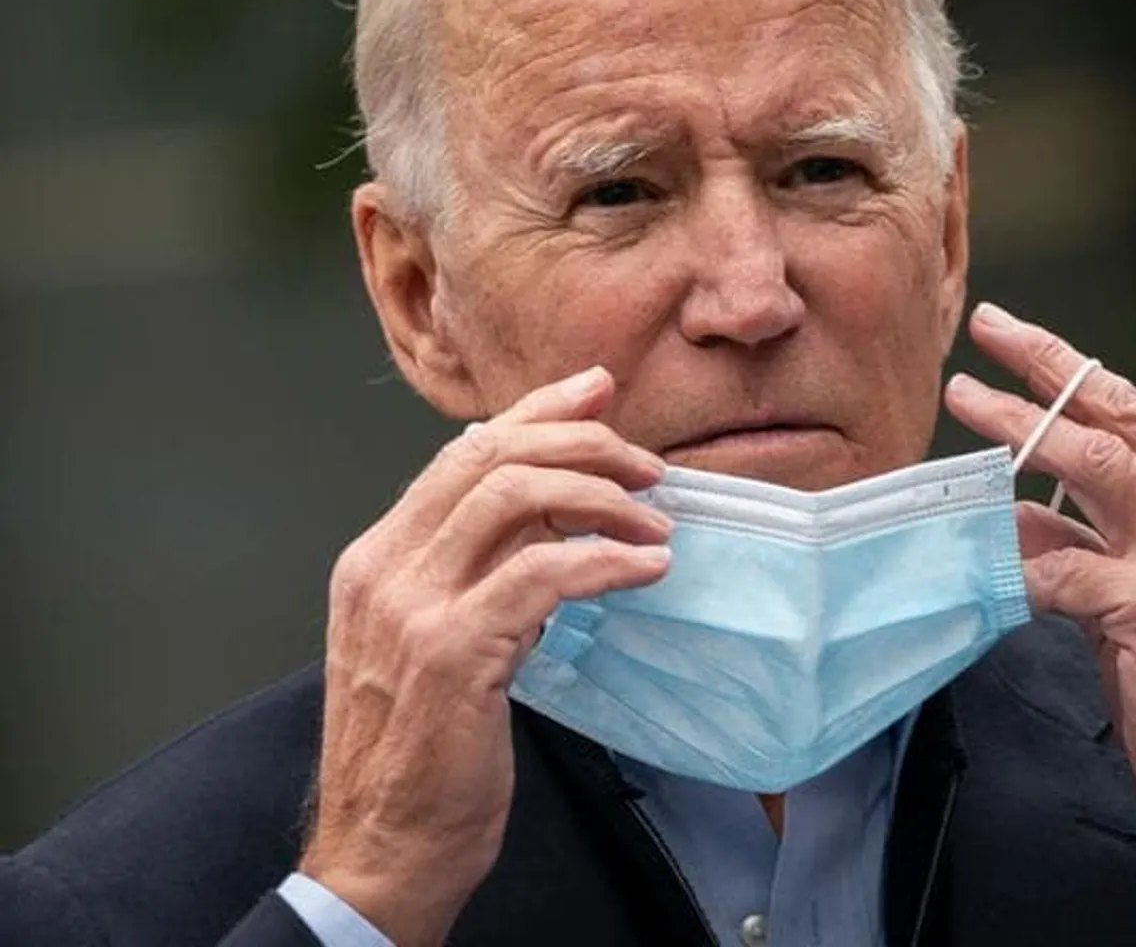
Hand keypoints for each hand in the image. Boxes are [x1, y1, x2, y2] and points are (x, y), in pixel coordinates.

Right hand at [299, 366, 671, 944]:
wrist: (382, 849)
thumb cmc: (423, 754)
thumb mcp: (444, 642)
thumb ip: (483, 575)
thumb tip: (556, 517)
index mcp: (376, 560)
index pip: (460, 455)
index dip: (536, 413)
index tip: (599, 391)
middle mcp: (382, 570)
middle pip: (488, 457)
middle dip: (581, 442)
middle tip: (648, 464)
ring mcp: (411, 609)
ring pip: (513, 497)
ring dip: (599, 497)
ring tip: (656, 523)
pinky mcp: (454, 653)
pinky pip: (543, 573)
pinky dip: (605, 560)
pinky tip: (647, 569)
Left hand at [945, 304, 1135, 882]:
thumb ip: (1120, 542)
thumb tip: (1027, 508)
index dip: (1096, 378)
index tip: (1041, 348)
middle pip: (1129, 414)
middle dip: (1051, 366)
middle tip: (990, 332)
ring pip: (1094, 462)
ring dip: (1019, 428)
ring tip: (967, 403)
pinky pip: (1061, 564)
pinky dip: (1013, 556)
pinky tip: (977, 547)